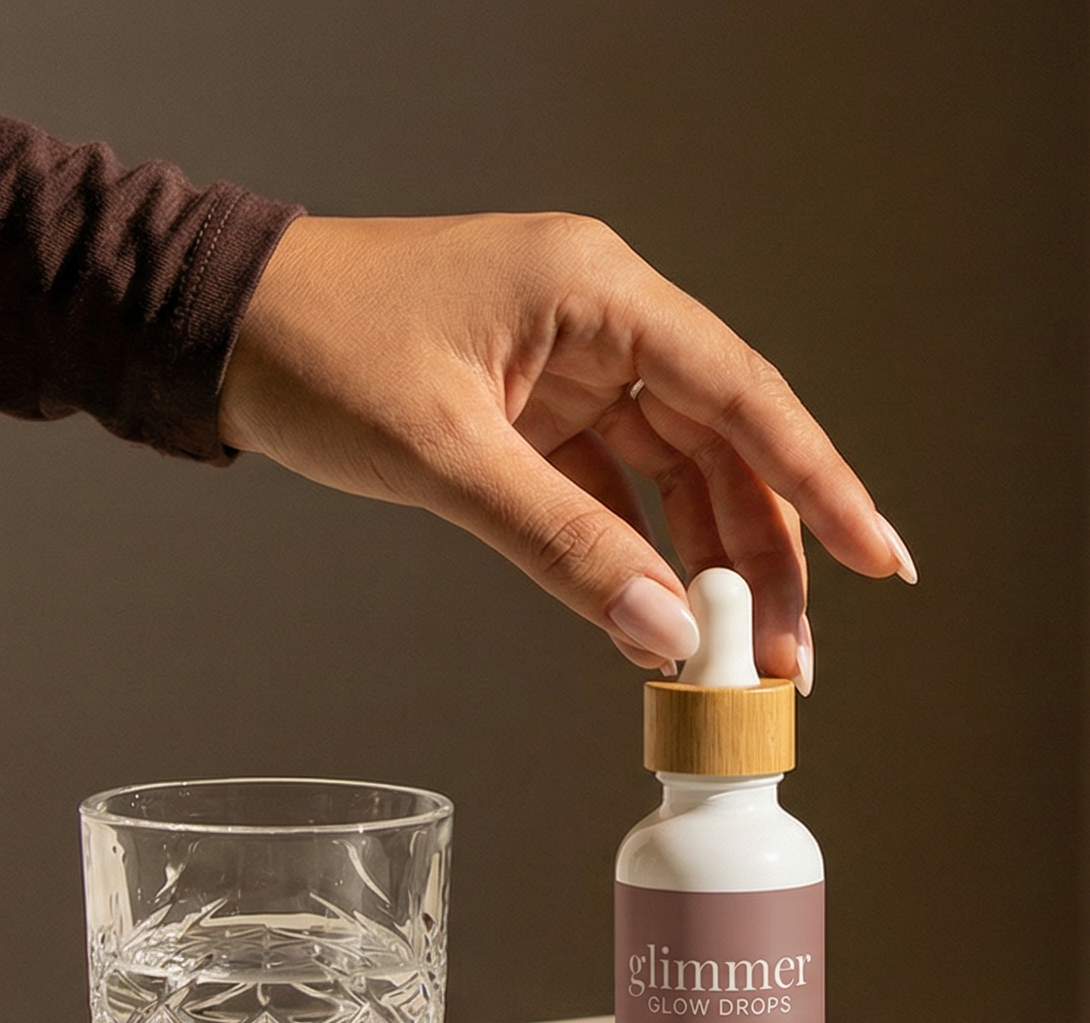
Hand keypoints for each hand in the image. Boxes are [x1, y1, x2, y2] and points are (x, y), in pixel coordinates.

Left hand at [217, 214, 915, 689]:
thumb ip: (563, 547)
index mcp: (597, 290)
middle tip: (791, 664)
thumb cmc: (313, 349)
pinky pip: (616, 486)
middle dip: (765, 558)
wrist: (211, 324)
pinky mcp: (533, 406)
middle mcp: (601, 316)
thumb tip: (666, 636)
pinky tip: (665, 624)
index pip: (743, 395)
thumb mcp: (443, 457)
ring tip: (741, 665)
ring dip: (710, 566)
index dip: (819, 484)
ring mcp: (568, 362)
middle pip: (724, 445)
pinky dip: (642, 556)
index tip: (878, 558)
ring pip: (677, 474)